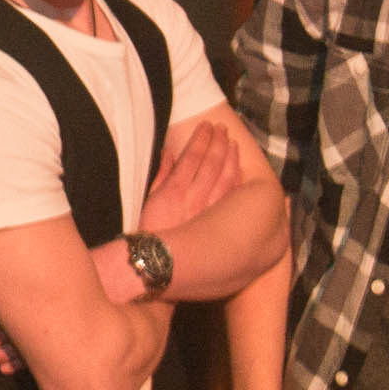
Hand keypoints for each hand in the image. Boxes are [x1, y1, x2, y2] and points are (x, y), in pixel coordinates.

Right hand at [139, 121, 241, 235]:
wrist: (160, 264)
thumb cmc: (151, 232)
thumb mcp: (149, 200)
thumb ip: (161, 175)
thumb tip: (169, 153)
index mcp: (175, 189)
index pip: (193, 155)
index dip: (201, 138)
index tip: (206, 125)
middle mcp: (194, 197)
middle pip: (212, 162)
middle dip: (218, 142)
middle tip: (222, 128)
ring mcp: (210, 210)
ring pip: (226, 177)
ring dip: (231, 157)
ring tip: (233, 143)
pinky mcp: (220, 223)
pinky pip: (232, 197)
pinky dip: (237, 180)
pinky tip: (239, 169)